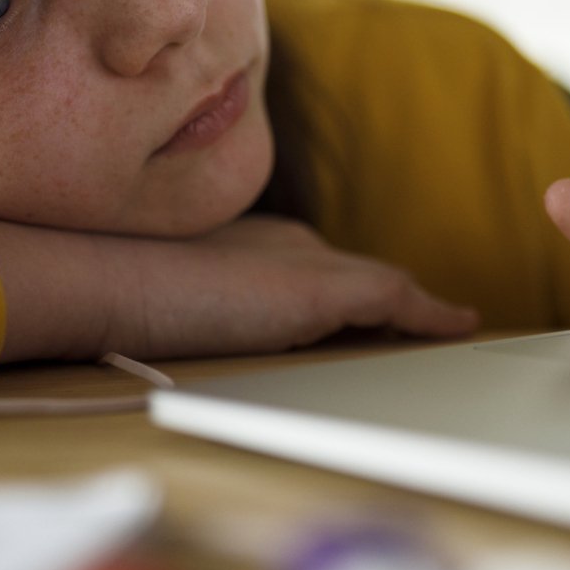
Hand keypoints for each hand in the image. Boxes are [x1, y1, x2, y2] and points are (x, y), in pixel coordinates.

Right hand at [0, 213, 478, 363]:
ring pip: (382, 286)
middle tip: (431, 318)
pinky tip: (460, 326)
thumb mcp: (162, 293)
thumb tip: (168, 321)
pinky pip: (398, 301)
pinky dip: (430, 312)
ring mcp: (307, 263)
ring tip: (454, 326)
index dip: (346, 285)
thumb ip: (189, 300)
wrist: (108, 277)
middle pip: (355, 274)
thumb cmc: (115, 290)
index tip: (371, 303)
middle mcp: (287, 246)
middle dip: (390, 297)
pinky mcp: (323, 289)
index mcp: (250, 244)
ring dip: (417, 309)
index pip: (313, 265)